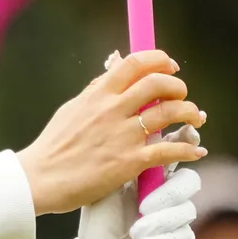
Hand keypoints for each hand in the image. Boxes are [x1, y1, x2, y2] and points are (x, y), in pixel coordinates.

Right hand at [16, 49, 205, 215]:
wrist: (41, 179)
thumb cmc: (54, 145)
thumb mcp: (72, 108)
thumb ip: (96, 90)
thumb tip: (113, 70)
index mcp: (98, 94)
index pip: (135, 63)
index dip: (159, 60)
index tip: (170, 66)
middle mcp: (112, 110)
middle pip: (158, 83)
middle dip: (178, 86)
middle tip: (182, 96)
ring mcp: (123, 136)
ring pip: (170, 113)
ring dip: (190, 113)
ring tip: (195, 118)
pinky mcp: (129, 162)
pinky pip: (168, 151)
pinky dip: (188, 150)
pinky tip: (197, 151)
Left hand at [75, 127, 201, 238]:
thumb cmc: (97, 216)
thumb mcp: (105, 179)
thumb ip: (121, 148)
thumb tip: (130, 110)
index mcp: (153, 171)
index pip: (175, 149)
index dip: (186, 139)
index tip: (187, 131)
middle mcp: (169, 193)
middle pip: (189, 180)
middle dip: (172, 188)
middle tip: (148, 200)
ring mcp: (178, 218)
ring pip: (186, 209)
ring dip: (160, 219)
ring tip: (137, 227)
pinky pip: (183, 237)